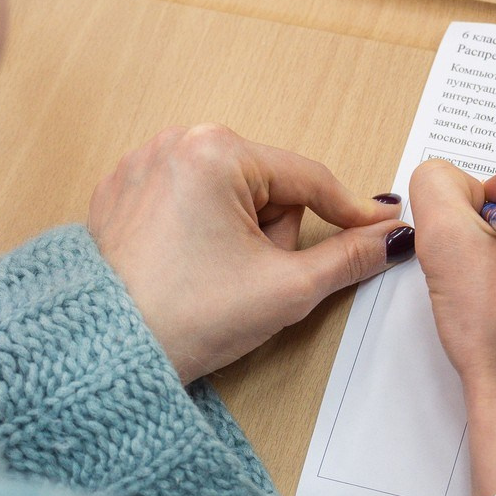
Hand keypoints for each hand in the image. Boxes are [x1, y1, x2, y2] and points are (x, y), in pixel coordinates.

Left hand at [86, 124, 402, 384]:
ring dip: (239, 234)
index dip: (351, 211)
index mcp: (216, 150)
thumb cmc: (185, 317)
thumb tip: (390, 238)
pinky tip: (186, 269)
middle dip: (272, 232)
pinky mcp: (119, 193)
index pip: (308, 178)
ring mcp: (141, 165)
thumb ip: (349, 256)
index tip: (384, 226)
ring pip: (228, 194)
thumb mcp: (287, 287)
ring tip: (213, 278)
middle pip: (266, 185)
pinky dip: (199, 233)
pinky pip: (186, 202)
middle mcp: (174, 142)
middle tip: (251, 278)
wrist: (105, 353)